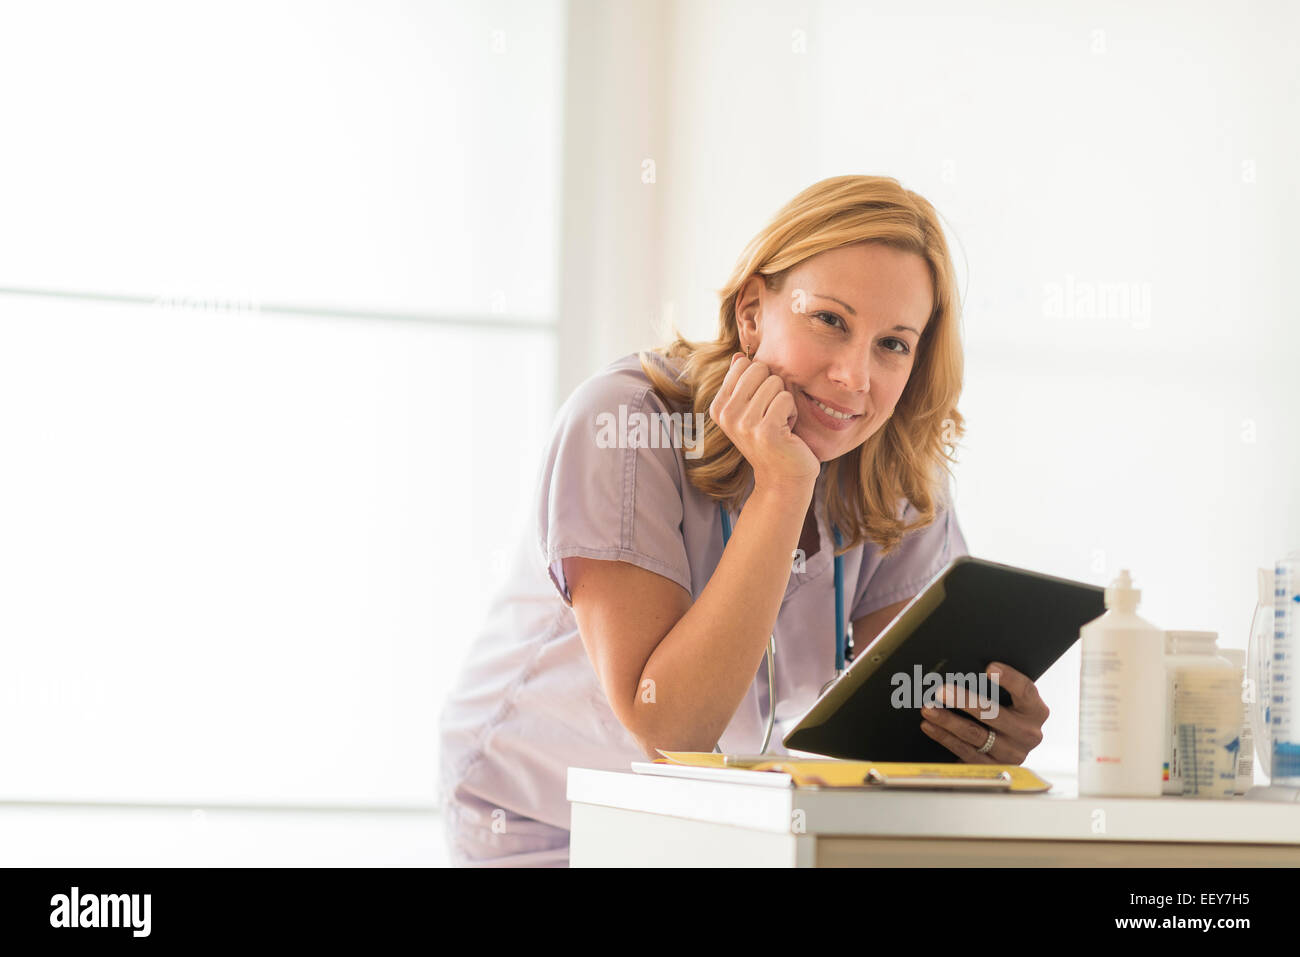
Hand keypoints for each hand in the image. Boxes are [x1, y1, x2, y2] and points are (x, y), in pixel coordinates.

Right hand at [708, 353, 819, 493]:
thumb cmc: (770, 439)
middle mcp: (726, 414)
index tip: (760, 404)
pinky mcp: (765, 431)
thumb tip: (738, 356)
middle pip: (759, 369)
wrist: (782, 478)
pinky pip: (786, 399)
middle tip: (772, 413)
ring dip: (784, 401)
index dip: (760, 379)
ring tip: (779, 423)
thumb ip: (742, 382)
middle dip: (773, 387)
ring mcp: (744, 423)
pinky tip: (787, 431)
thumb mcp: (750, 410)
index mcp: (719, 406)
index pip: (743, 364)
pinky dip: (793, 412)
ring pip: (775, 382)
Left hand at [919, 662, 1048, 764]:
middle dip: (964, 701)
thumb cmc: (1005, 711)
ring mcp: (1012, 753)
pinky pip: (965, 752)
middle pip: (994, 714)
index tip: (990, 667)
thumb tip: (962, 669)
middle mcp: (1028, 734)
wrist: (1009, 746)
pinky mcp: (993, 767)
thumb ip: (995, 688)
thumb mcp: (1009, 700)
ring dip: (947, 720)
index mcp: (1036, 711)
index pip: (1025, 691)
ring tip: (928, 708)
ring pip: (975, 734)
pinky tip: (930, 725)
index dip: (1009, 679)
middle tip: (941, 691)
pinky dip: (944, 737)